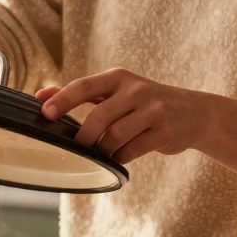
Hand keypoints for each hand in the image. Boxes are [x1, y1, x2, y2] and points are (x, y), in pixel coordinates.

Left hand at [37, 68, 212, 163]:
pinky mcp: (164, 132)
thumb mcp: (116, 91)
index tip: (45, 113)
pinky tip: (117, 158)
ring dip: (102, 150)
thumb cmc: (145, 103)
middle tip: (75, 148)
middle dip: (83, 137)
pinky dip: (119, 158)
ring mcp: (153, 110)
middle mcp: (136, 90)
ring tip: (98, 153)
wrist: (195, 113)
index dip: (62, 99)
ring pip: (114, 136)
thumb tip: (41, 94)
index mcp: (119, 78)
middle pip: (98, 117)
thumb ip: (81, 93)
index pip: (84, 86)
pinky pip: (131, 150)